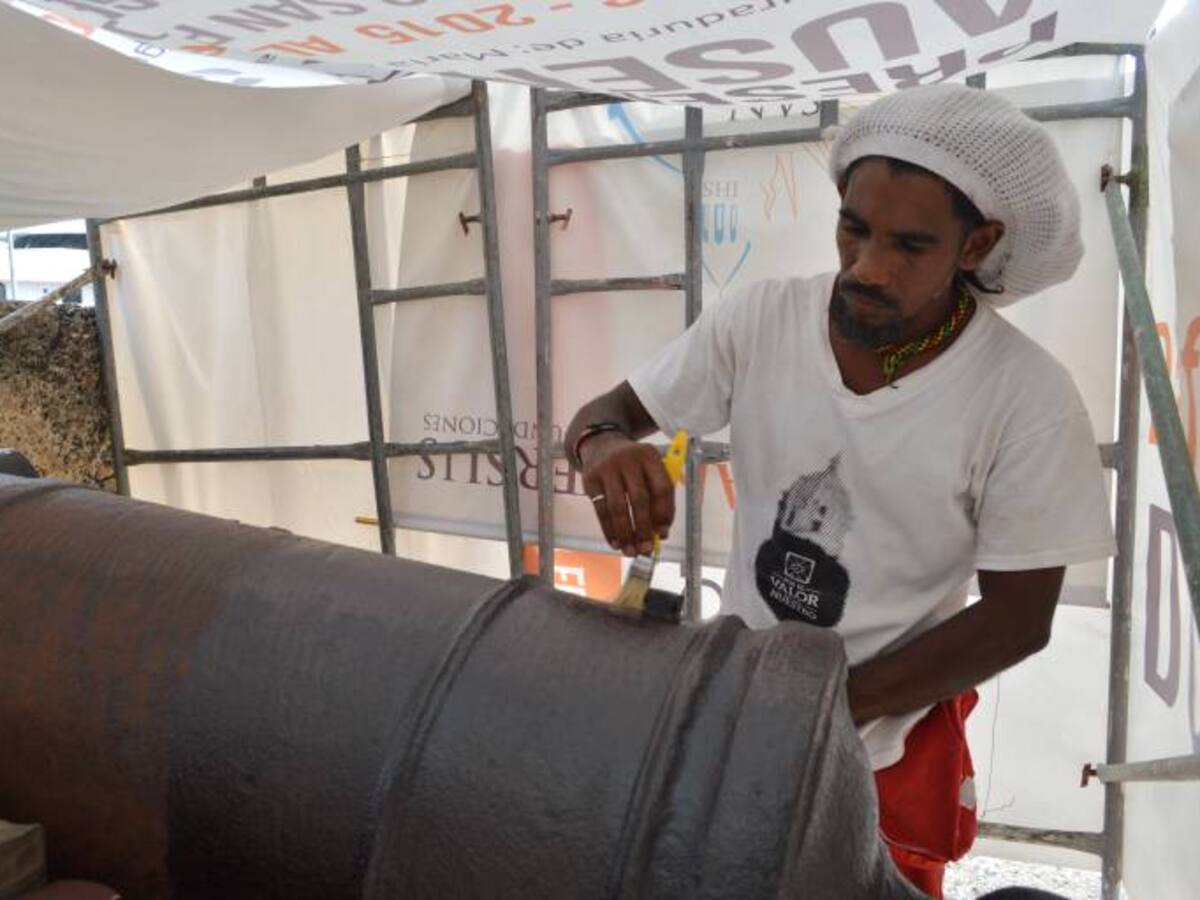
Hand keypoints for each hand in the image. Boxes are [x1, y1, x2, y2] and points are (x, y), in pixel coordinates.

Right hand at [580, 433, 676, 555]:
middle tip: (646, 550)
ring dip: (625, 533)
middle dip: (644, 529)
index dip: (664, 513)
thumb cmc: (633, 465)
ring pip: (618, 507)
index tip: (662, 534)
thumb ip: (657, 497)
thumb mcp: (648, 469)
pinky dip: (608, 530)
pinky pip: (600, 509)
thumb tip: (659, 533)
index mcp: (650, 457)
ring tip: (630, 551)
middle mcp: (629, 460)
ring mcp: (608, 468)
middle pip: (639, 499)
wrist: (602, 445)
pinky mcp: (590, 478)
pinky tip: (615, 542)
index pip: (662, 488)